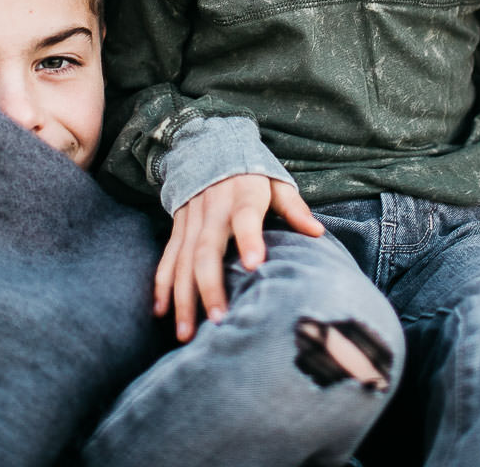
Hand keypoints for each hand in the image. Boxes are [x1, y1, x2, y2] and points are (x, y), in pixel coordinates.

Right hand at [155, 173, 323, 341]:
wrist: (208, 146)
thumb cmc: (251, 173)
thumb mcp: (276, 182)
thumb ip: (294, 208)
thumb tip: (318, 232)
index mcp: (242, 196)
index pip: (246, 218)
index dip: (249, 239)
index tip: (254, 265)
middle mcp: (212, 210)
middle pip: (207, 250)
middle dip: (210, 286)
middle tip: (218, 320)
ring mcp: (191, 221)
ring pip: (183, 262)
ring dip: (183, 298)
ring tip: (186, 333)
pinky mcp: (177, 229)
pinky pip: (168, 259)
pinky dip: (162, 286)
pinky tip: (161, 312)